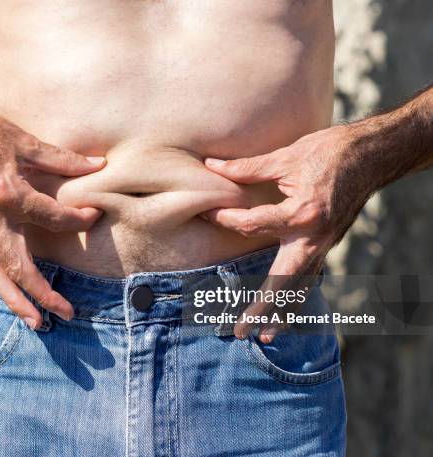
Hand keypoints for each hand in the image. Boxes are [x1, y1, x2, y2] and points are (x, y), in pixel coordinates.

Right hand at [0, 102, 105, 328]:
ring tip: (37, 324)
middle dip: (44, 295)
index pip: (54, 218)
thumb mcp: (22, 139)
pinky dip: (1, 282)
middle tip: (68, 313)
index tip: (94, 215)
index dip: (79, 218)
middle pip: (20, 267)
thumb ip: (62, 159)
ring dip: (16, 302)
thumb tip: (98, 165)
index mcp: (8, 194)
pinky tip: (14, 294)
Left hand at [204, 125, 372, 341]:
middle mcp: (314, 237)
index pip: (252, 224)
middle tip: (239, 332)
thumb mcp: (287, 156)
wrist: (373, 156)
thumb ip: (246, 168)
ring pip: (299, 287)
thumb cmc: (331, 152)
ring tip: (262, 337)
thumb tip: (210, 165)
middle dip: (260, 307)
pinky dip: (297, 298)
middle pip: (281, 280)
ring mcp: (324, 245)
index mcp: (302, 213)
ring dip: (281, 313)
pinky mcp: (328, 245)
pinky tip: (286, 314)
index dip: (226, 218)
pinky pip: (310, 278)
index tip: (209, 212)